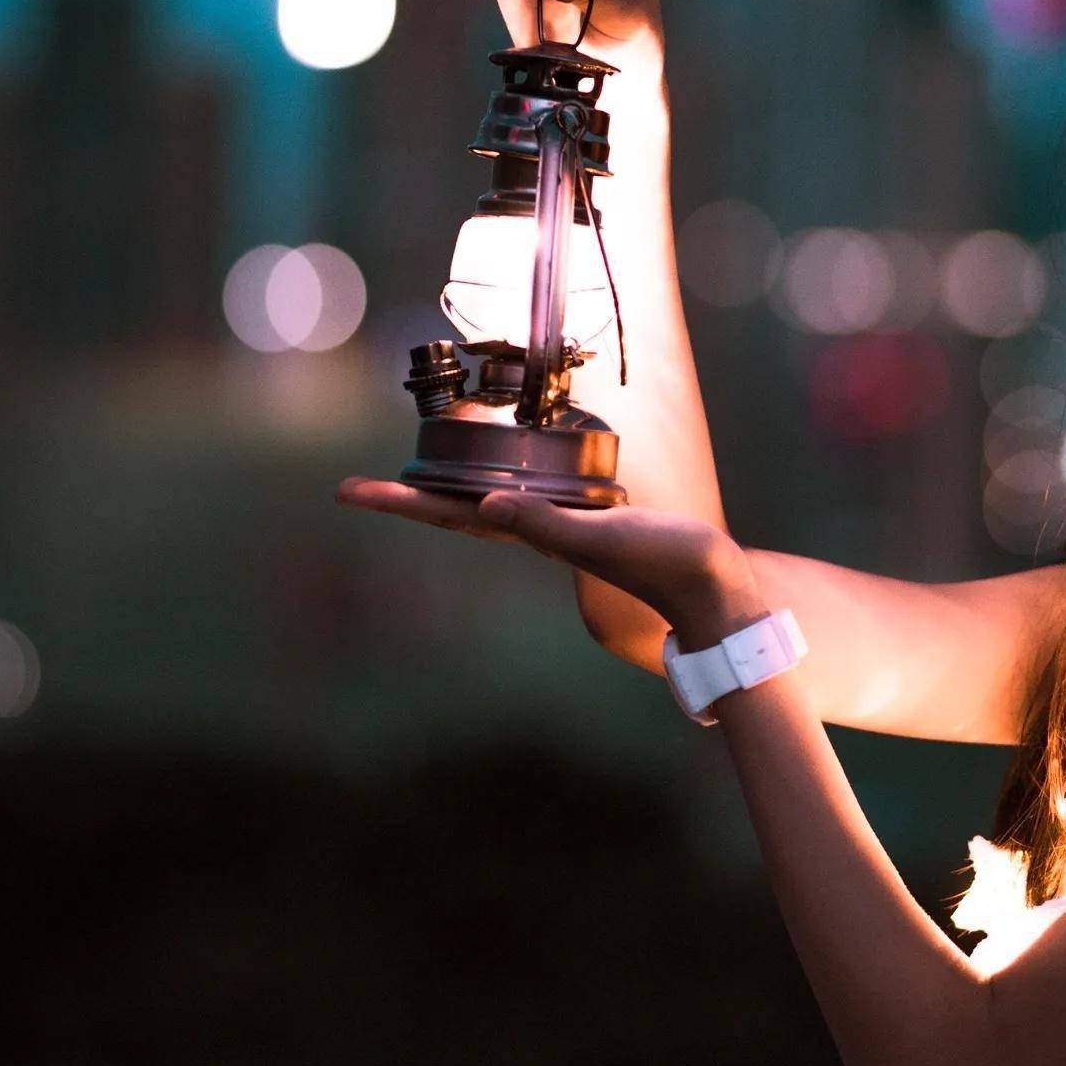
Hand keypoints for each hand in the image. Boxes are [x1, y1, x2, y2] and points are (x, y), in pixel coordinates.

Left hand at [334, 477, 766, 647]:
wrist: (714, 591)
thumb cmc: (665, 563)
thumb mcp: (604, 538)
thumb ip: (547, 525)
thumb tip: (487, 505)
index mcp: (531, 532)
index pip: (450, 512)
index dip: (400, 501)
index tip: (350, 493)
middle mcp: (534, 530)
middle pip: (453, 508)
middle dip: (407, 496)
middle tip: (357, 489)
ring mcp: (557, 527)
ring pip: (483, 503)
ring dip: (445, 491)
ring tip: (409, 478)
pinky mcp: (585, 519)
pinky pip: (523, 495)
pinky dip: (497, 480)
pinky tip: (495, 474)